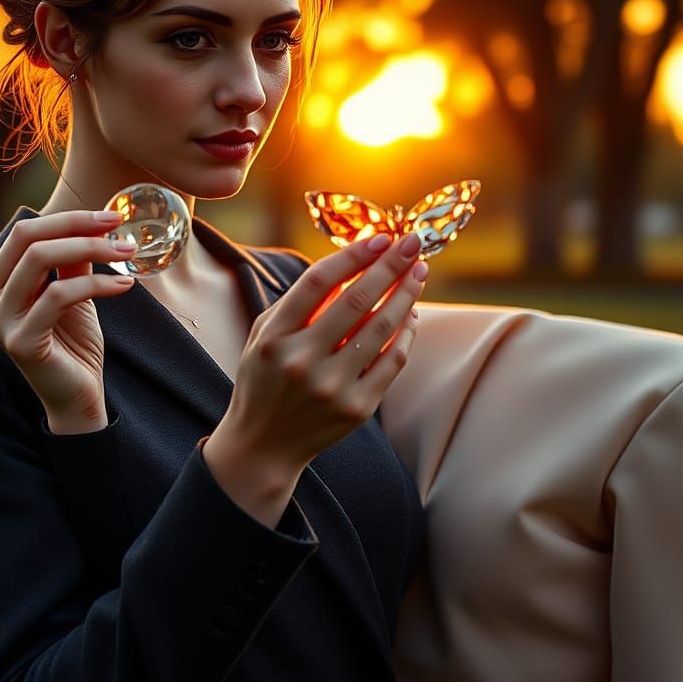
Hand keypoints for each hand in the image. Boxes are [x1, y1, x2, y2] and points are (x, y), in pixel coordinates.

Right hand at [0, 210, 138, 431]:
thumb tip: (94, 222)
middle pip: (27, 239)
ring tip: (127, 253)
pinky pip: (58, 295)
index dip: (68, 219)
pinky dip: (98, 284)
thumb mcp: (74, 291)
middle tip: (119, 228)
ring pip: (40, 259)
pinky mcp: (21, 341)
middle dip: (78, 227)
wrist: (78, 396)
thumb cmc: (74, 343)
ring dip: (91, 249)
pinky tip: (125, 285)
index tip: (111, 217)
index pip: (24, 233)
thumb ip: (73, 260)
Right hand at [203, 231, 426, 523]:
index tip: (380, 237)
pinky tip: (411, 312)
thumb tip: (351, 263)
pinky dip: (407, 333)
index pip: (317, 283)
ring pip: (381, 329)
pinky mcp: (357, 408)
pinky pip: (393, 362)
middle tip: (412, 243)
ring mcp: (332, 388)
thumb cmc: (265, 377)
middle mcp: (302, 362)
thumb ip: (299, 302)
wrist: (263, 444)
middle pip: (356, 301)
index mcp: (275, 337)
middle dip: (390, 266)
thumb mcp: (265, 335)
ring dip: (405, 294)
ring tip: (419, 272)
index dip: (352, 256)